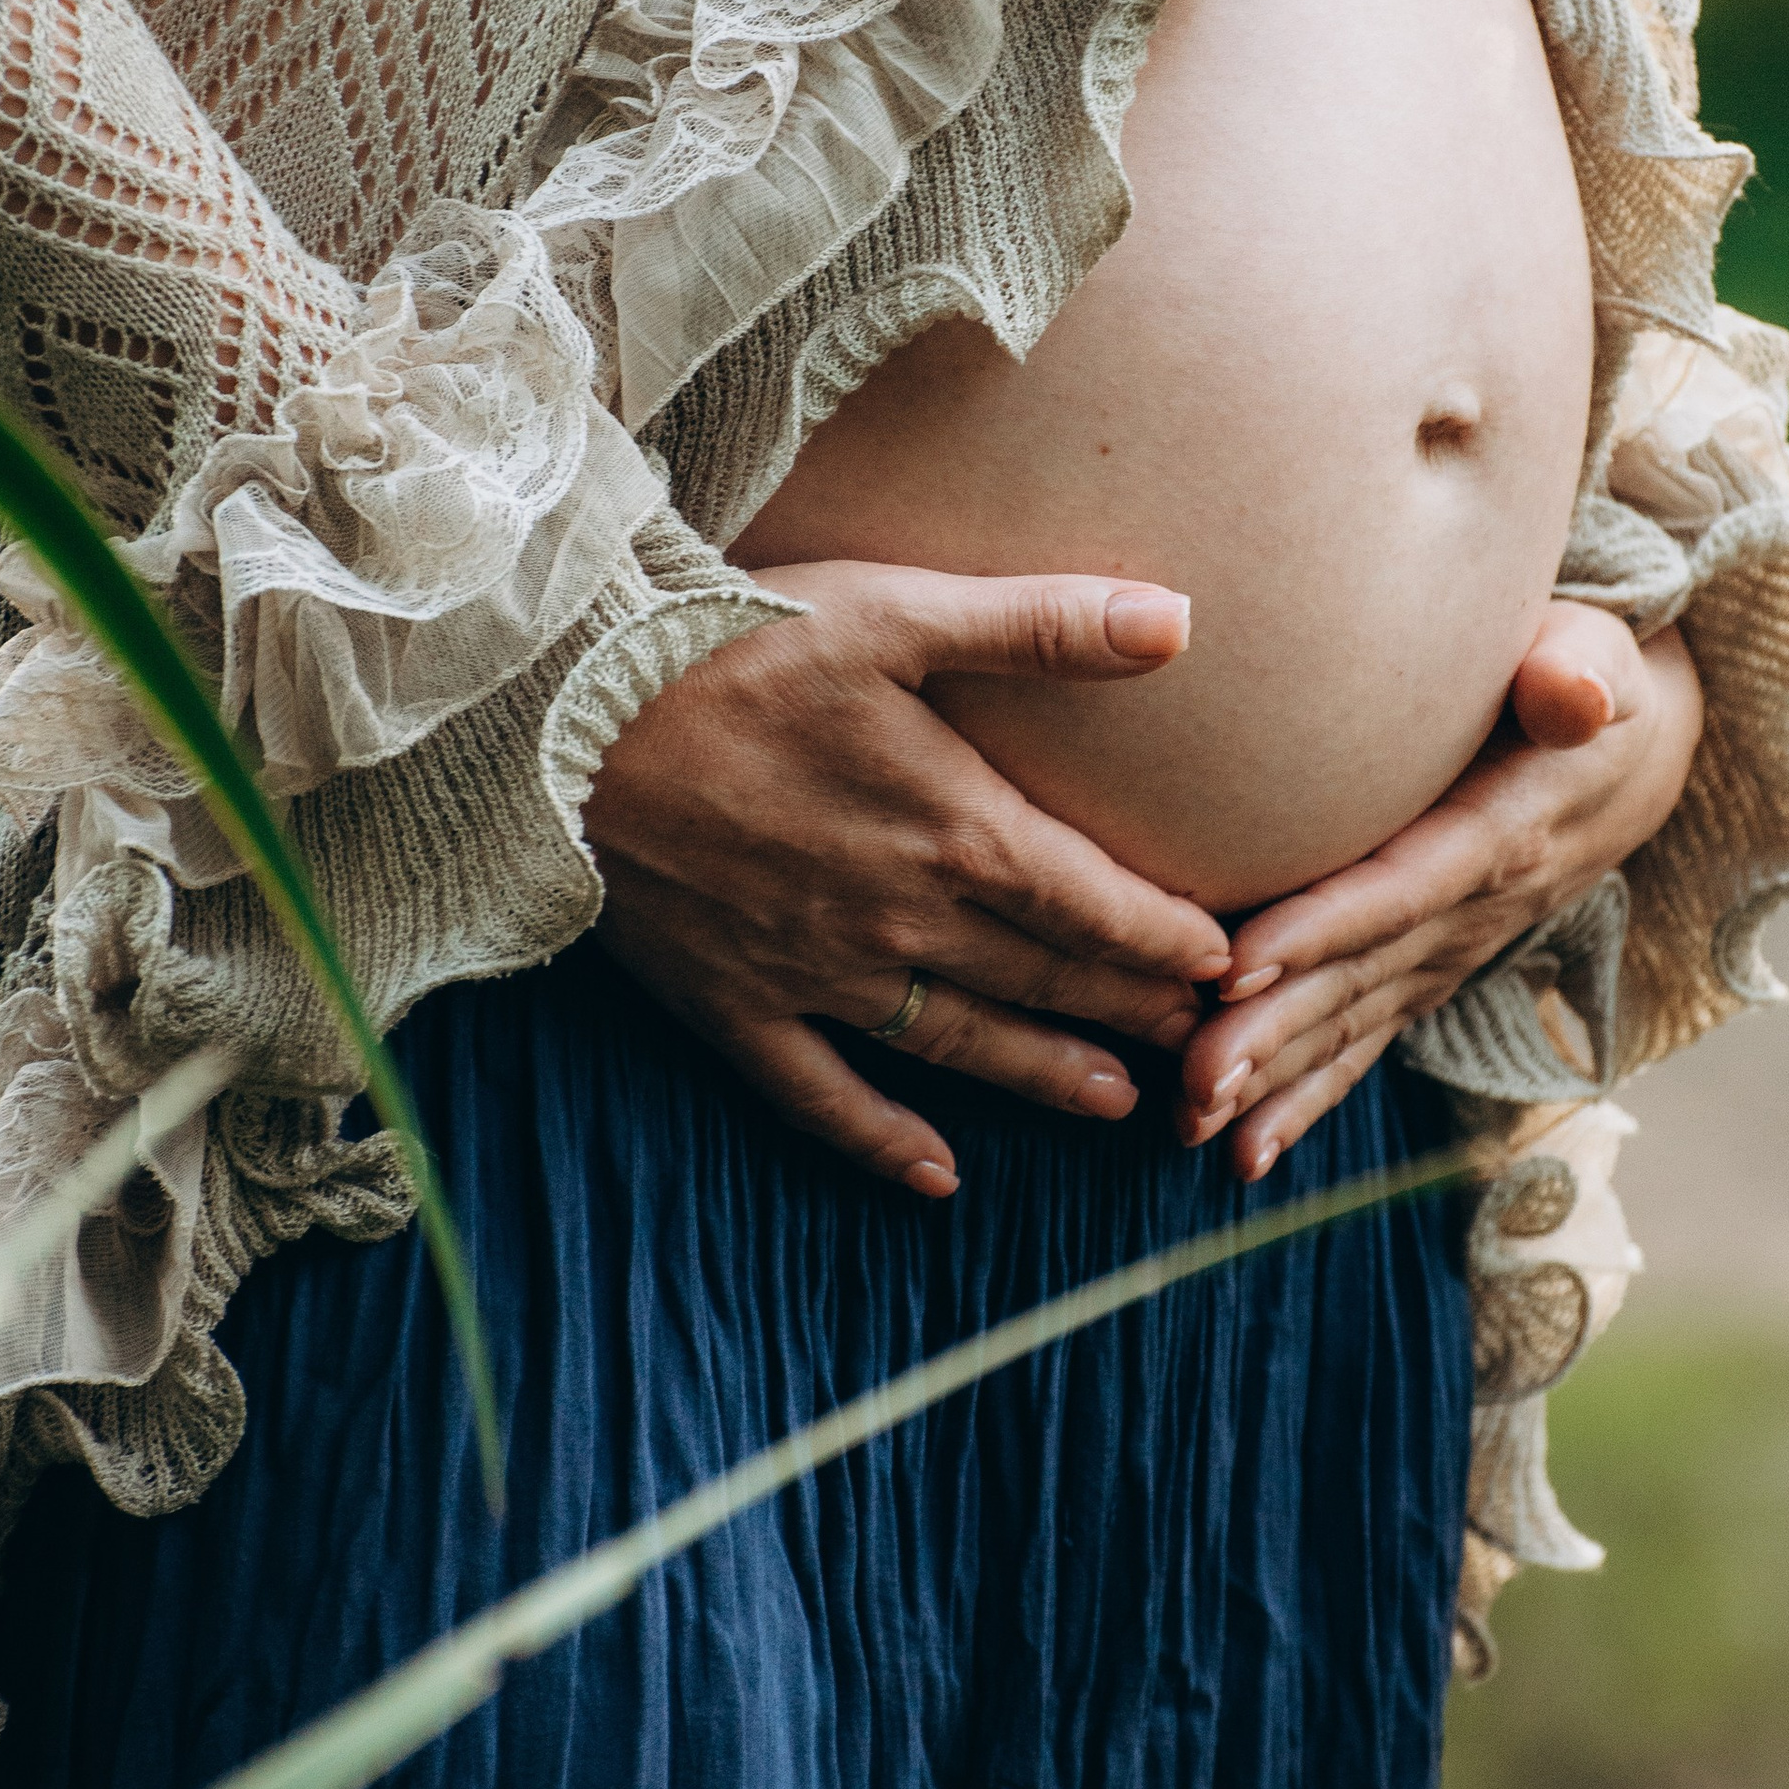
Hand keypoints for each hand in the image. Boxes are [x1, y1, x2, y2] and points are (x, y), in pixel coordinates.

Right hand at [583, 561, 1230, 1197]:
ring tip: (1113, 1102)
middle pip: (1043, 980)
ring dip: (1041, 1075)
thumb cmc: (730, 643)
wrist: (559, 716)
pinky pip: (821, 1093)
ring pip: (958, 1043)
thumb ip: (1043, 623)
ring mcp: (816, 972)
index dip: (1169, 941)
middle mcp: (901, 919)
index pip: (1096, 905)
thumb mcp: (897, 609)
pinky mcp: (734, 1002)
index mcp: (955, 829)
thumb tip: (1180, 620)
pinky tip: (936, 1179)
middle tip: (1200, 1045)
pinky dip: (881, 1140)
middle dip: (1129, 1012)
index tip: (1229, 967)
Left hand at [1175, 603, 1703, 1180]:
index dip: (1322, 929)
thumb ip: (1580, 671)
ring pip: (1351, 1023)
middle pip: (1361, 979)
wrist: (1632, 756)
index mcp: (1499, 834)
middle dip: (1274, 1036)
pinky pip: (1363, 1039)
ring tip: (1195, 1126)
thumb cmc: (1589, 678)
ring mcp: (1447, 951)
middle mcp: (1471, 912)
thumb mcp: (1600, 659)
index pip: (1399, 889)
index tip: (1238, 965)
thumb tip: (1570, 689)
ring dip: (1273, 1080)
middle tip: (1192, 1086)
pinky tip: (1244, 1149)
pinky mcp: (1426, 968)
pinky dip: (1305, 1096)